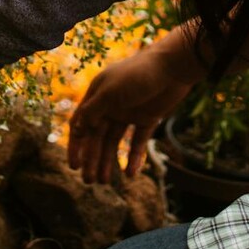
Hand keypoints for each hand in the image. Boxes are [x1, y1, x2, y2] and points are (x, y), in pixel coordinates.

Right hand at [68, 34, 203, 184]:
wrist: (173, 66)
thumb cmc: (138, 74)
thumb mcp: (111, 91)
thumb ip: (93, 110)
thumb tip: (76, 128)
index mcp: (98, 96)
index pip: (81, 124)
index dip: (76, 145)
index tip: (74, 166)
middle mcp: (111, 106)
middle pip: (97, 137)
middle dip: (92, 159)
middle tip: (89, 181)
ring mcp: (129, 113)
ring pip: (114, 142)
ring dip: (108, 161)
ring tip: (105, 181)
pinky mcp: (147, 119)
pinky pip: (137, 142)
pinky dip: (133, 158)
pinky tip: (130, 174)